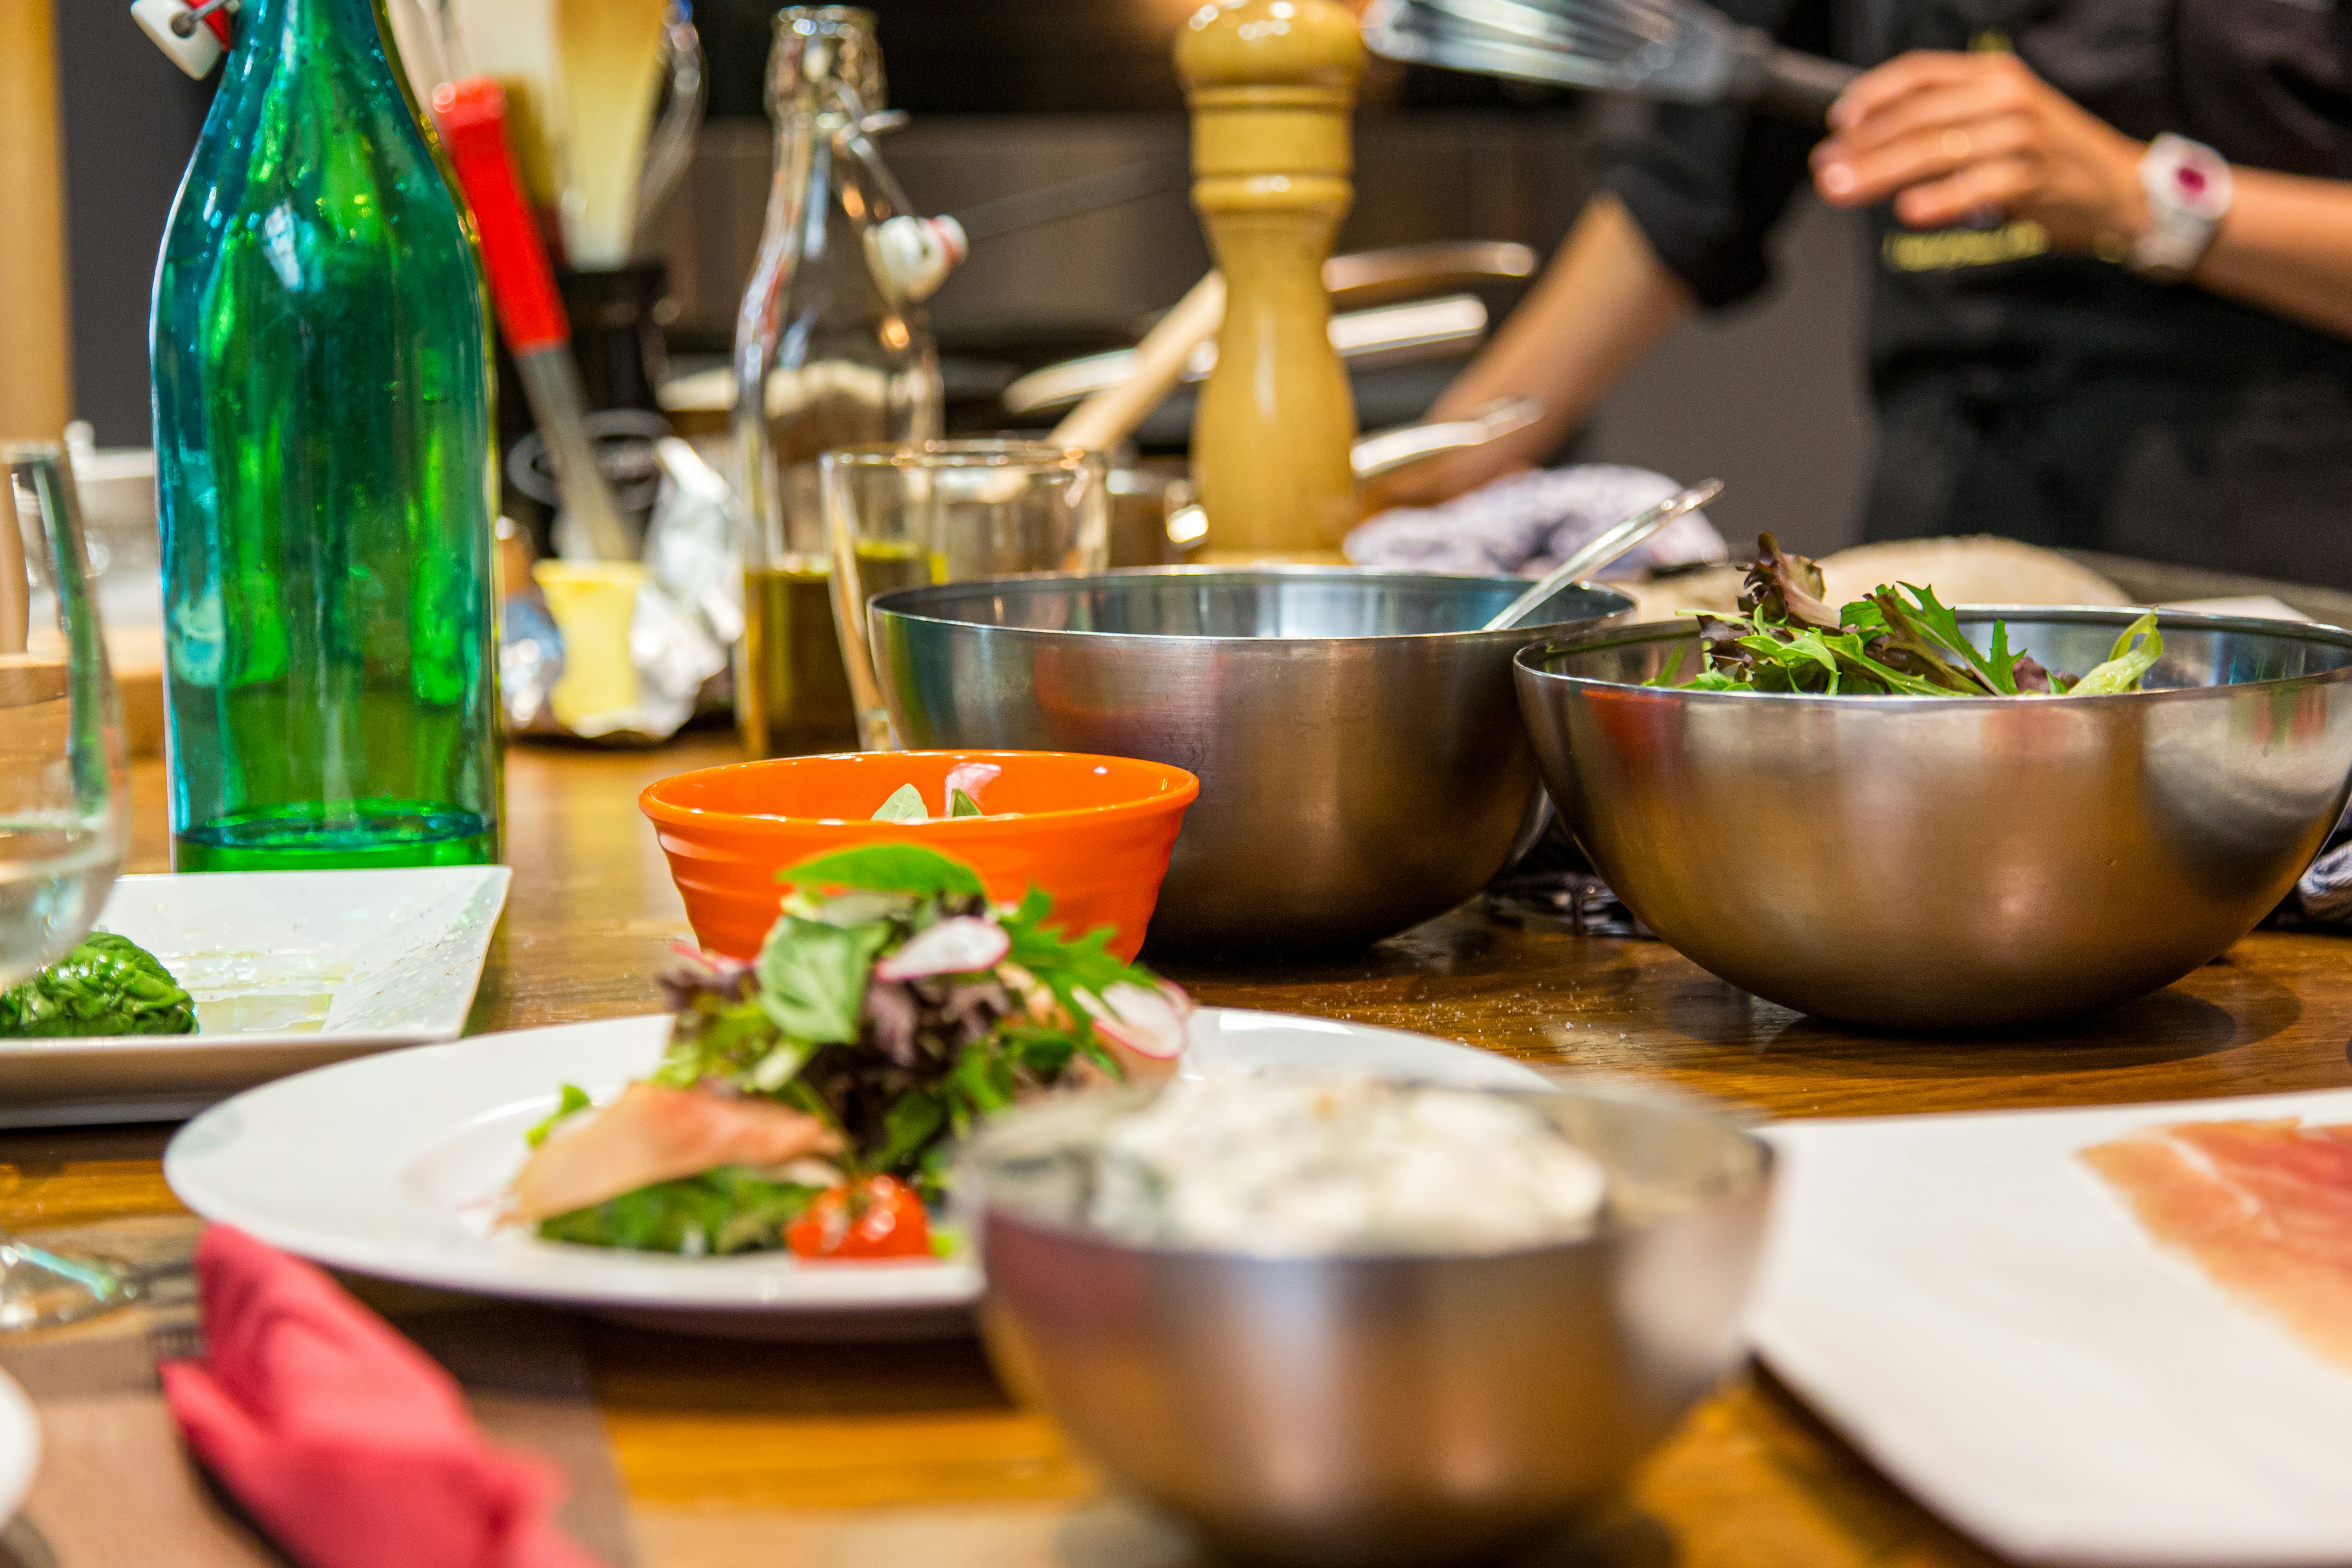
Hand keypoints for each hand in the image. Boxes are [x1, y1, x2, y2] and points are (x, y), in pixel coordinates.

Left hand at [1810, 51, 2146, 253]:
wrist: (2117, 187)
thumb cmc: (2044, 155)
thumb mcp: (1998, 118)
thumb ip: (1943, 119)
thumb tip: (1864, 140)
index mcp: (1993, 75)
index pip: (1921, 72)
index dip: (1872, 95)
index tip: (1837, 122)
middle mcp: (2007, 96)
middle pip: (1918, 116)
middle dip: (1863, 145)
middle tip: (1824, 169)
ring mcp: (2023, 135)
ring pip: (1938, 149)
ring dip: (1881, 171)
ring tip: (1841, 189)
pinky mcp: (2035, 178)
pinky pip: (1978, 186)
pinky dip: (1941, 199)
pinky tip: (1908, 210)